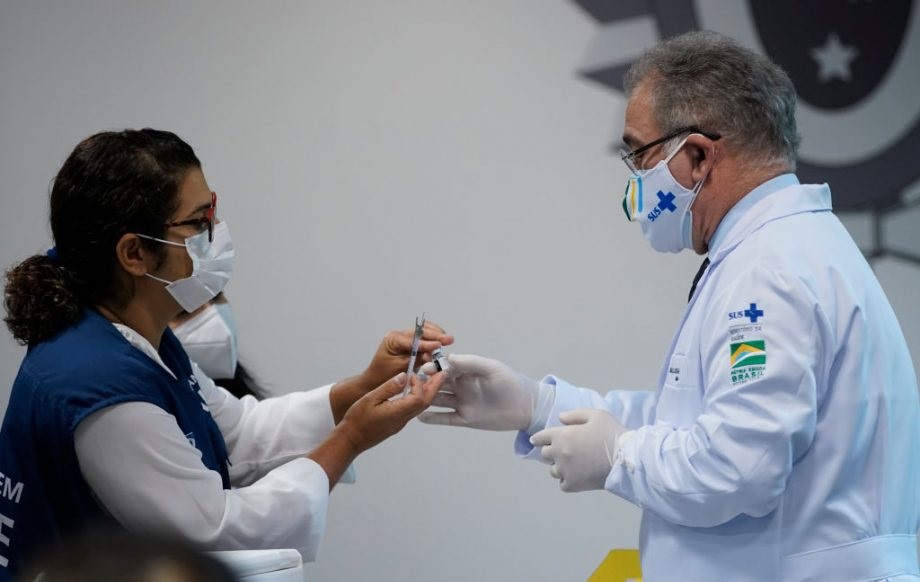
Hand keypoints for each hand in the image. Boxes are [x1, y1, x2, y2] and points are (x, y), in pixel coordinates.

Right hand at [335, 371, 445, 453]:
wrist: (351, 439)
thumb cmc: (357, 419)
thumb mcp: (371, 398)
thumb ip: (389, 387)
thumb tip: (405, 376)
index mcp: (397, 412)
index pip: (418, 397)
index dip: (420, 384)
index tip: (413, 374)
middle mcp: (403, 419)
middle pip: (425, 403)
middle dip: (435, 387)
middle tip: (441, 372)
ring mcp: (401, 422)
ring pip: (421, 407)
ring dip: (429, 392)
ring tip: (432, 378)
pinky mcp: (397, 423)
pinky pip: (413, 410)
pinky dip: (419, 398)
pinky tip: (415, 390)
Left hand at [360, 321, 453, 388]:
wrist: (374, 381)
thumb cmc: (383, 375)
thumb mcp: (400, 368)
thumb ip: (416, 360)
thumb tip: (431, 356)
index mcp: (393, 339)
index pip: (413, 339)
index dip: (426, 343)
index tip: (438, 346)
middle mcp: (399, 335)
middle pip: (420, 331)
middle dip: (435, 335)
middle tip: (448, 340)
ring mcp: (405, 338)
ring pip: (423, 332)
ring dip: (436, 335)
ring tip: (447, 340)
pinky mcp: (410, 344)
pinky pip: (423, 338)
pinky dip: (432, 340)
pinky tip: (441, 344)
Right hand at [418, 354, 541, 430]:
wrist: (526, 407)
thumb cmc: (510, 383)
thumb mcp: (491, 369)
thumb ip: (470, 363)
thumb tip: (448, 358)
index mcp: (466, 371)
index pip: (445, 368)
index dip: (434, 368)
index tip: (424, 369)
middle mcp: (461, 386)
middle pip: (438, 383)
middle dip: (426, 383)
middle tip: (413, 384)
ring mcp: (462, 403)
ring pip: (439, 400)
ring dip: (426, 399)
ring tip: (412, 399)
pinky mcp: (465, 419)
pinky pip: (446, 418)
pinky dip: (433, 418)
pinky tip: (420, 417)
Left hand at [530, 408, 624, 491]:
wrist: (627, 458)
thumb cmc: (612, 433)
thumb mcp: (596, 415)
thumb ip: (575, 415)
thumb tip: (560, 419)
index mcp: (562, 435)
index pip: (540, 437)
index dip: (538, 438)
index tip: (537, 441)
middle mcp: (559, 453)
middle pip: (545, 455)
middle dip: (551, 451)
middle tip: (563, 450)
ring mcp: (565, 470)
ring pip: (553, 470)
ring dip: (559, 466)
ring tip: (572, 464)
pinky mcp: (574, 485)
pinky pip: (562, 484)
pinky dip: (567, 480)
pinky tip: (576, 476)